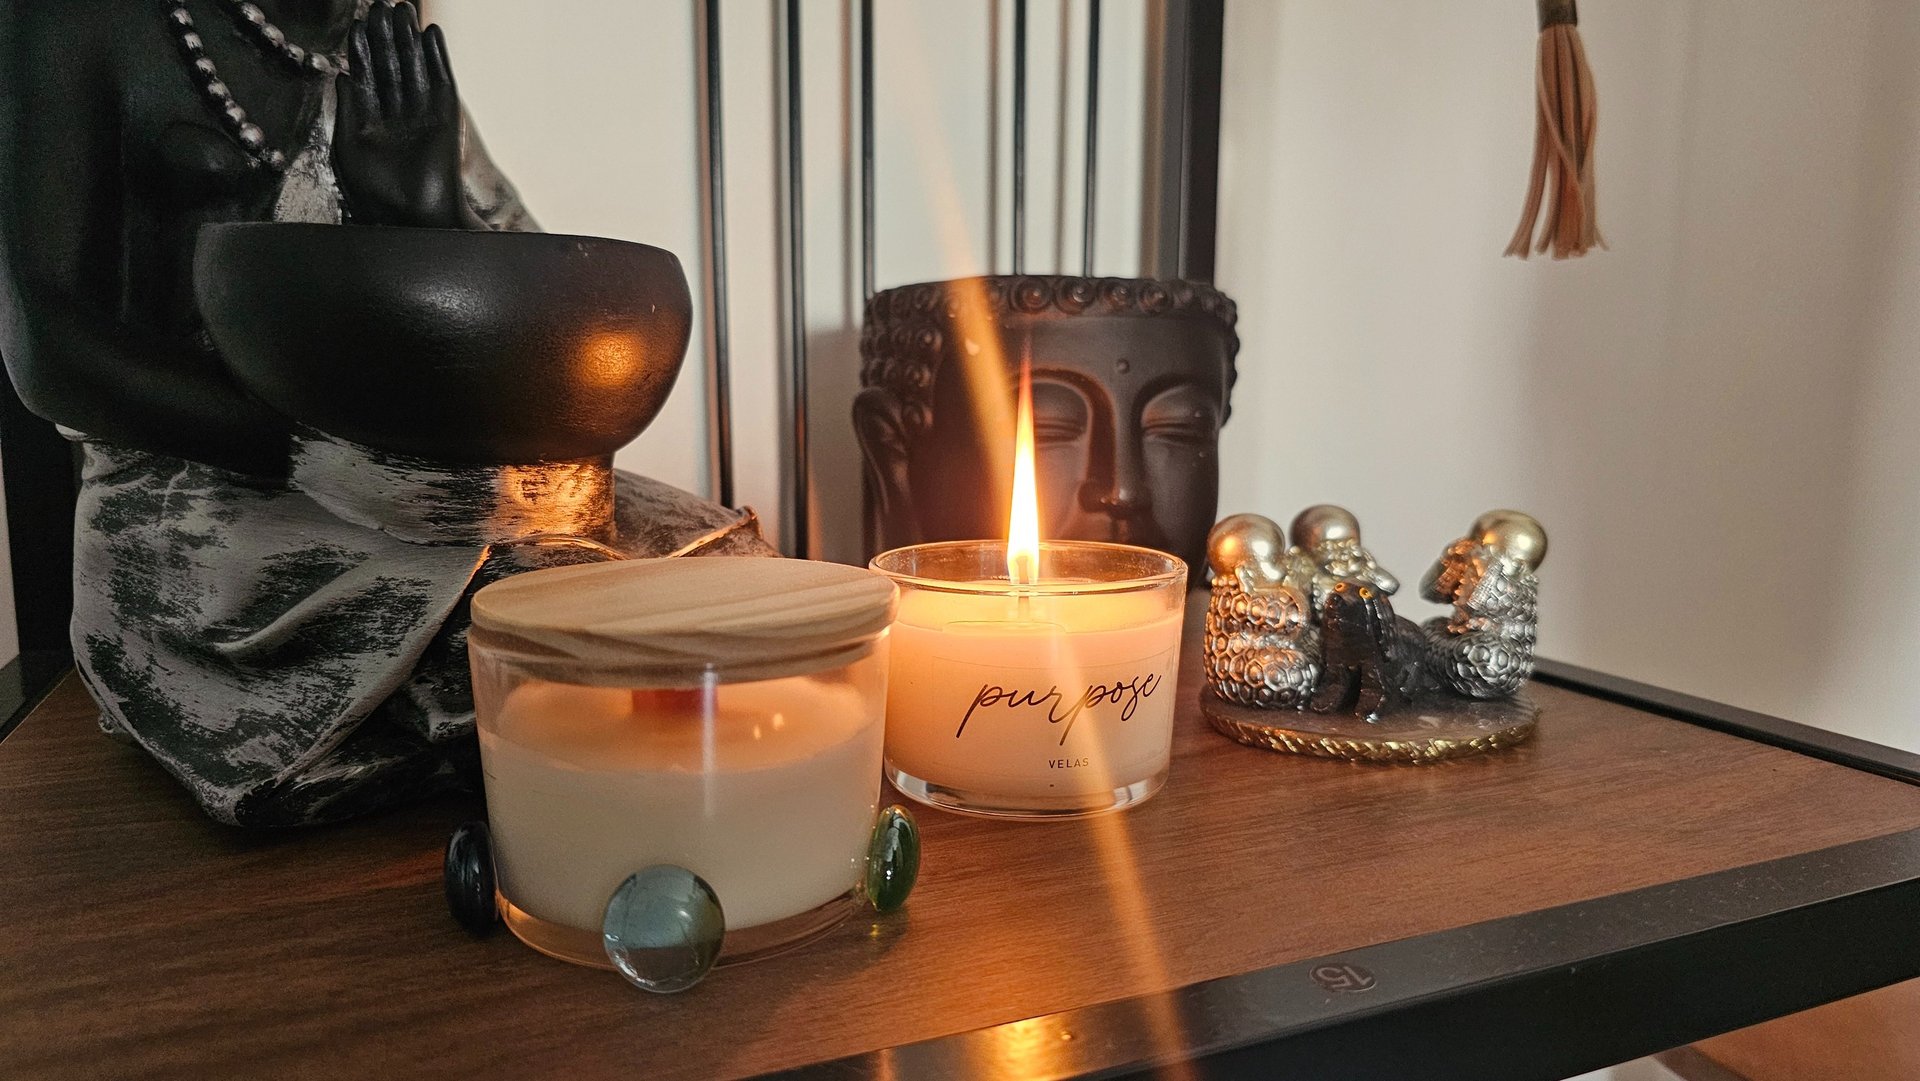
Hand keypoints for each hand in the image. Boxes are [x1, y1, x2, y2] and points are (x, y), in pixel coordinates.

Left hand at [332, 3, 482, 228]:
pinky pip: (441, 80)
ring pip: (414, 67)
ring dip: (409, 37)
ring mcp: (423, 114)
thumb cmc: (376, 195)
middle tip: (381, 3)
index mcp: (372, 122)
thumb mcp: (348, 148)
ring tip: (403, 7)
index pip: (366, 75)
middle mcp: (398, 115)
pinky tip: (430, 33)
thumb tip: (344, 74)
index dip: (362, 48)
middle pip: (391, 65)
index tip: (359, 22)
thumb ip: (346, 111)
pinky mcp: (446, 118)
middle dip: (385, 35)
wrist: (413, 218)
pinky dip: (437, 56)